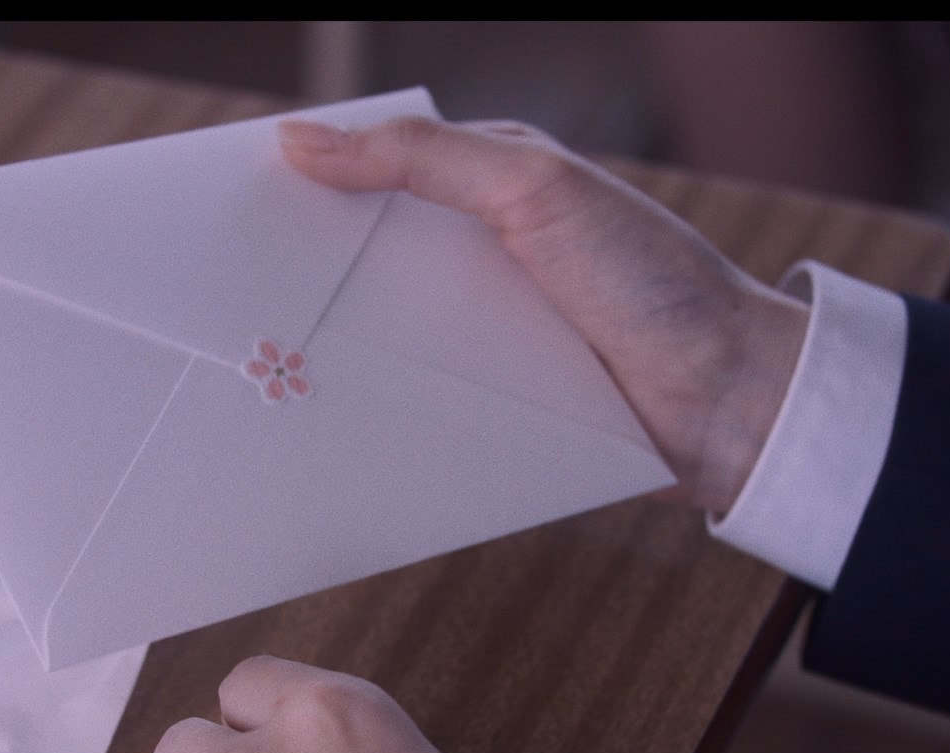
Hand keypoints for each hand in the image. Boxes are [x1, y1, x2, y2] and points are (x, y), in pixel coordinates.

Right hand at [280, 116, 809, 516]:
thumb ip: (423, 159)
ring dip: (329, 348)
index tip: (230, 203)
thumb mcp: (534, 189)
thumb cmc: (646, 278)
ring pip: (379, 334)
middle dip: (300, 273)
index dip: (304, 182)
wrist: (726, 402)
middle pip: (362, 258)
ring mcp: (478, 333)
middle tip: (223, 291)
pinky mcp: (486, 403)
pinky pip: (412, 400)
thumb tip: (300, 140)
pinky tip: (317, 415)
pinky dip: (372, 404)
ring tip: (249, 362)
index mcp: (484, 187)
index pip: (373, 170)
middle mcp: (475, 258)